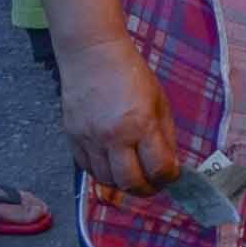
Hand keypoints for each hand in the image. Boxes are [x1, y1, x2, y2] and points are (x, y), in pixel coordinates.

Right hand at [60, 36, 181, 194]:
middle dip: (147, 190)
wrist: (92, 55)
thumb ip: (166, 136)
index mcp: (141, 124)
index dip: (170, 178)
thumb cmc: (132, 75)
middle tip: (154, 185)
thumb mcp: (160, 102)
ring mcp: (90, 139)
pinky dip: (103, 173)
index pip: (158, 168)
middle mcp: (114, 136)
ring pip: (106, 181)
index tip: (173, 175)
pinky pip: (88, 169)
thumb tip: (171, 164)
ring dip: (123, 184)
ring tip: (134, 175)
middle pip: (130, 183)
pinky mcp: (72, 138)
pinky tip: (114, 164)